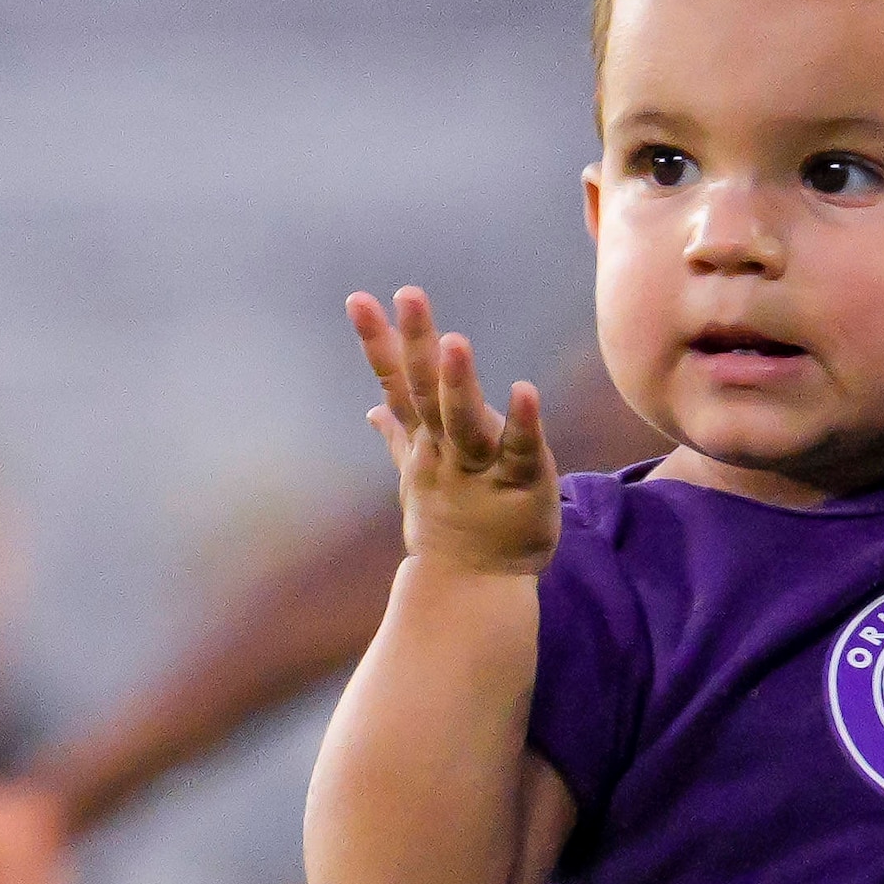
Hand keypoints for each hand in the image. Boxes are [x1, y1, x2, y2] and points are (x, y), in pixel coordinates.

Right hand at [348, 287, 555, 578]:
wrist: (472, 589)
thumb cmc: (449, 526)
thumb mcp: (418, 477)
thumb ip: (399, 438)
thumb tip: (371, 411)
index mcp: (424, 442)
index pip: (396, 384)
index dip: (380, 342)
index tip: (360, 299)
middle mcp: (444, 451)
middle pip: (425, 392)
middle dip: (415, 342)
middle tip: (408, 294)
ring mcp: (478, 470)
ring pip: (463, 423)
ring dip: (458, 383)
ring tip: (456, 341)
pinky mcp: (521, 485)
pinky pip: (518, 451)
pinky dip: (521, 422)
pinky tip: (524, 388)